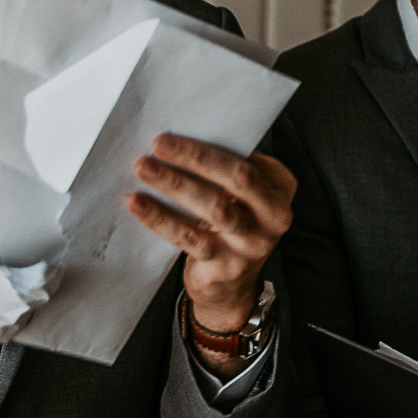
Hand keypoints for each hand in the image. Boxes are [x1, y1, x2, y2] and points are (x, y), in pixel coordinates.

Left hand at [127, 133, 296, 375]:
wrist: (230, 284)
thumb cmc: (228, 222)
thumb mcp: (239, 195)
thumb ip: (223, 169)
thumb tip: (177, 138)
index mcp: (280, 186)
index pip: (247, 159)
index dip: (209, 146)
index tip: (175, 133)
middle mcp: (275, 216)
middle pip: (237, 179)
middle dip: (195, 158)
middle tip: (159, 143)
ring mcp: (253, 244)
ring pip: (214, 208)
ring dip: (175, 184)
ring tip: (143, 168)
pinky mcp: (227, 267)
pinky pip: (189, 238)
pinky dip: (160, 218)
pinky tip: (138, 204)